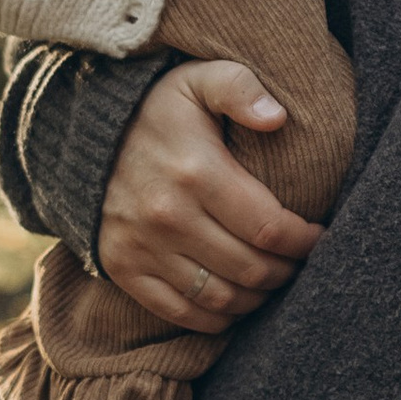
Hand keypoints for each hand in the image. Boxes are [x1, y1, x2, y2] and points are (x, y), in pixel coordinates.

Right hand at [96, 59, 324, 330]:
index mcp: (197, 172)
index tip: (318, 237)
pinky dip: (215, 319)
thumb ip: (240, 88)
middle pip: (250, 269)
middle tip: (300, 262)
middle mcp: (168, 216)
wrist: (82, 132)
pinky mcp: (123, 267)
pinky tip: (235, 303)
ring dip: (256, 298)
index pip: (269, 228)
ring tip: (272, 281)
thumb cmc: (156, 107)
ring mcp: (142, 246)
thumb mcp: (197, 80)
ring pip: (219, 298)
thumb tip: (277, 117)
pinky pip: (179, 311)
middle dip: (287, 271)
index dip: (304, 241)